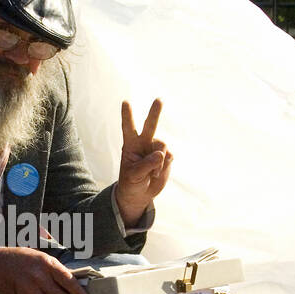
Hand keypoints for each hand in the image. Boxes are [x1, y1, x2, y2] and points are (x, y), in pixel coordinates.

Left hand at [117, 98, 172, 226]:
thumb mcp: (134, 176)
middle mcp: (144, 142)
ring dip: (158, 162)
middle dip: (155, 112)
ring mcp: (156, 149)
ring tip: (152, 173)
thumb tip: (161, 153)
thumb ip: (146, 165)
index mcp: (130, 145)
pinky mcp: (167, 156)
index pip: (128, 128)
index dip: (127, 115)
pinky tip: (157, 173)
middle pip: (150, 125)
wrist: (140, 194)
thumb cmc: (131, 182)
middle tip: (159, 99)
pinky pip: (169, 157)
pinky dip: (164, 167)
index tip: (125, 102)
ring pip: (162, 147)